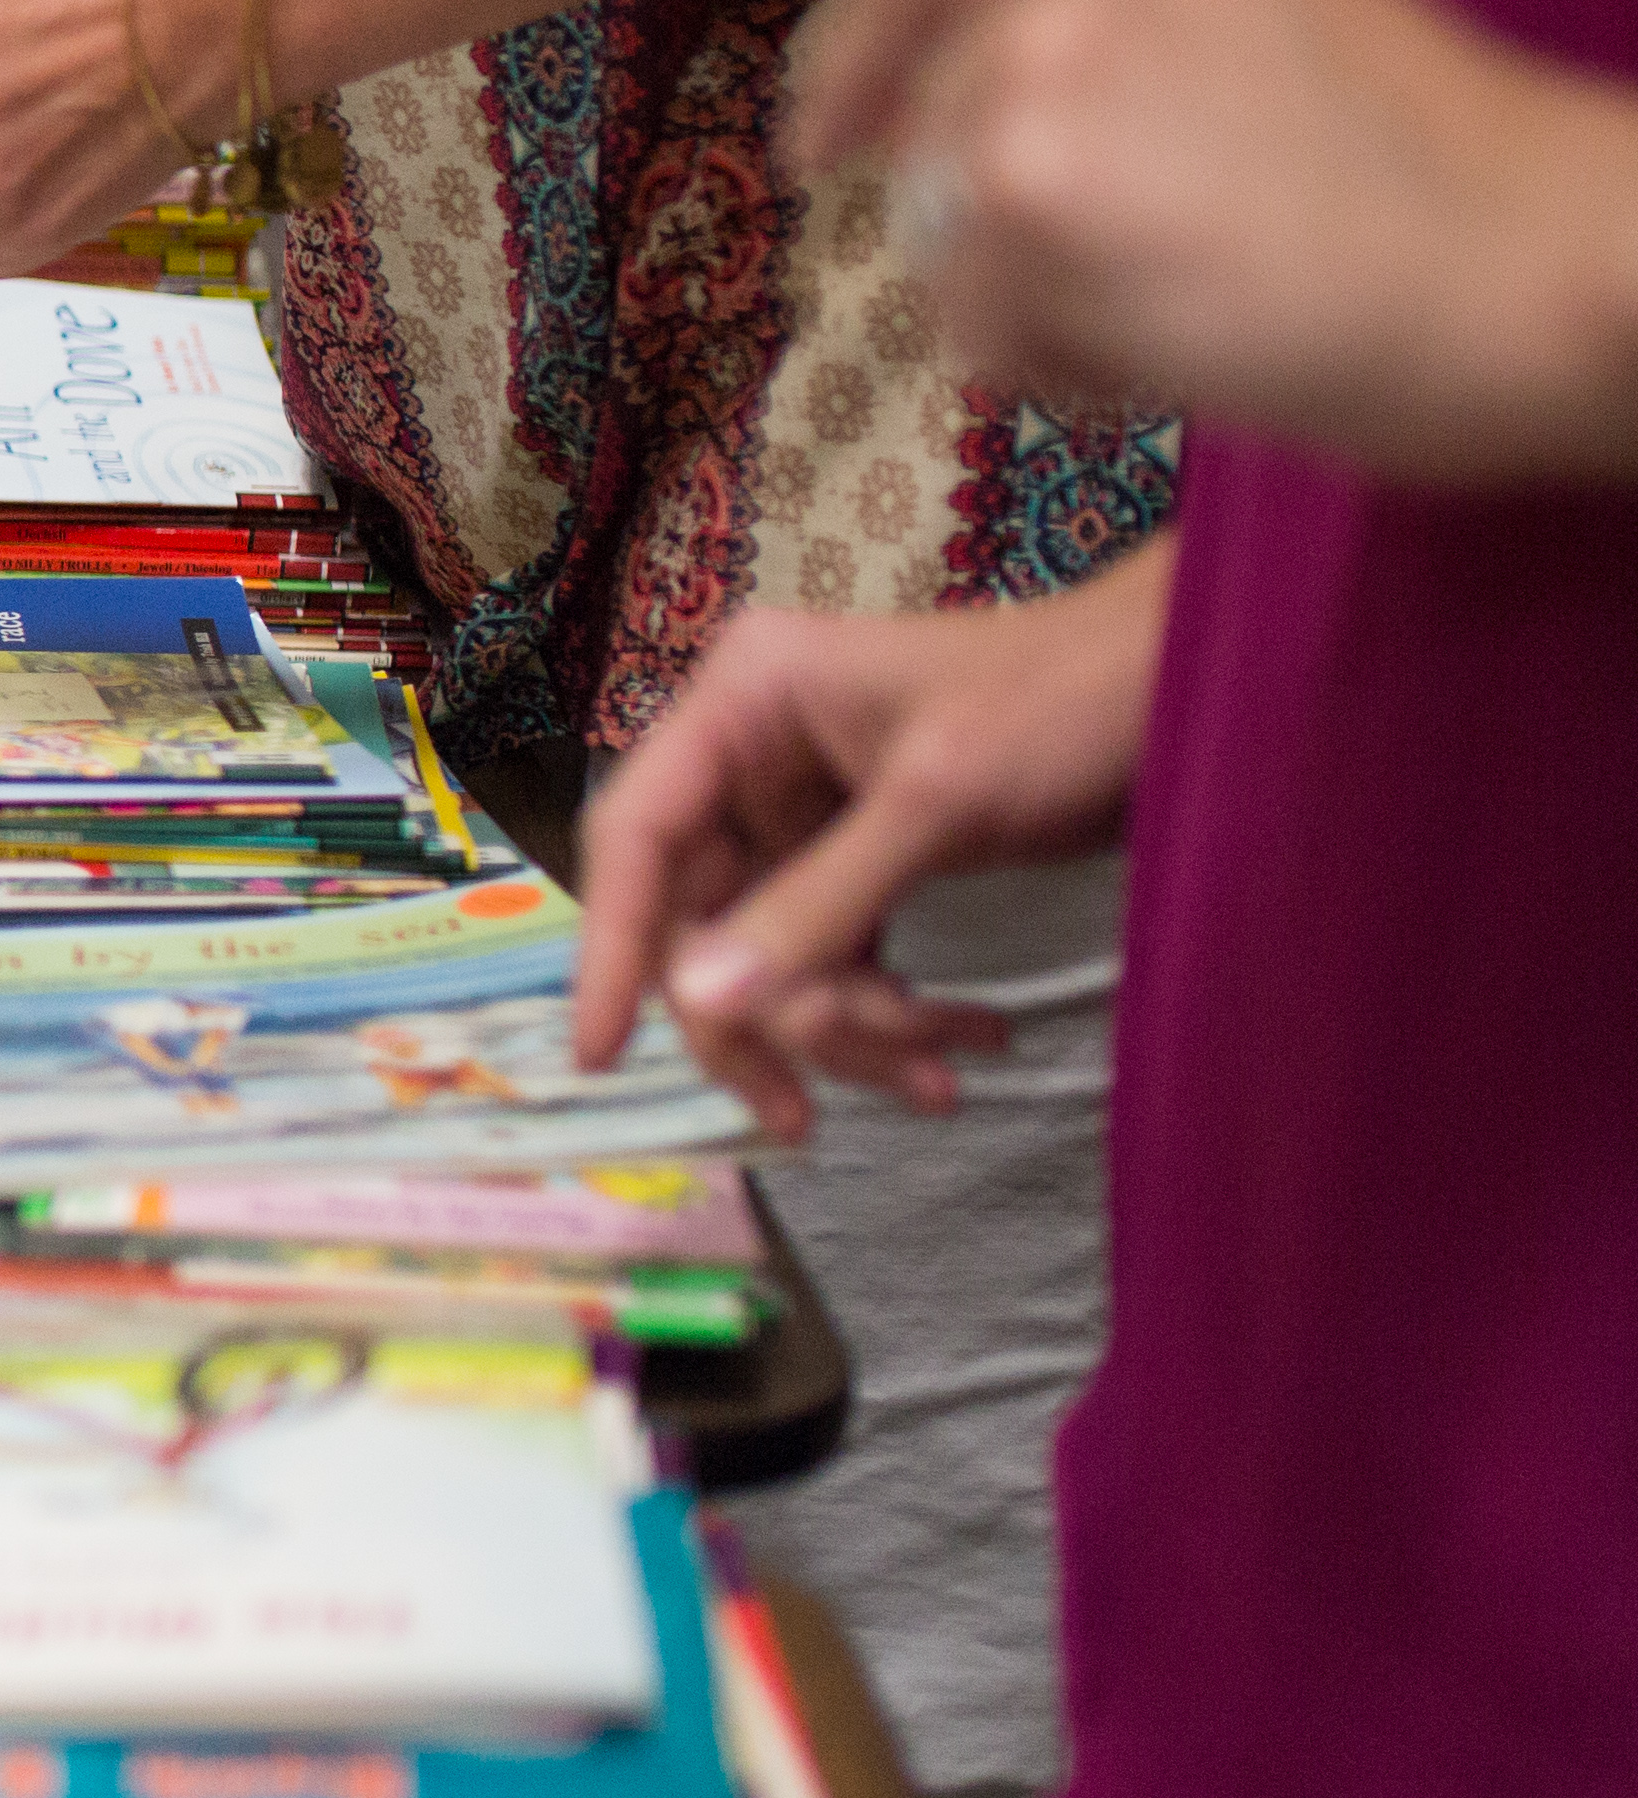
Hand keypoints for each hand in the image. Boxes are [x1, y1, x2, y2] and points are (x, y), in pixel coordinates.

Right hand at [568, 552, 1169, 1142]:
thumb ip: (817, 905)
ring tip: (941, 1075)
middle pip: (703, 916)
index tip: (601, 1057)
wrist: (1197, 682)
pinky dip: (887, 1011)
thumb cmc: (1065, 705)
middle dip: (772, 1014)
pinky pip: (835, 953)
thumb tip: (700, 1006)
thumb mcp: (937, 804)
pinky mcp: (862, 851)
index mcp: (743, 703)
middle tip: (812, 1115)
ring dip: (845, 1029)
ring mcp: (806, 807)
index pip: (638, 835)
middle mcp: (754, 753)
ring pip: (771, 953)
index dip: (611, 948)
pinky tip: (958, 1043)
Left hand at [793, 0, 1637, 485]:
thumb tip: (945, 124)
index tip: (827, 148)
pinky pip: (979, 338)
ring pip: (950, 247)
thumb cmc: (1444, 188)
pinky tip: (1198, 352)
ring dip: (1052, 315)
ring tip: (1211, 308)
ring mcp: (1043, 62)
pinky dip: (1069, 378)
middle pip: (933, 132)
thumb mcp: (1267, 28)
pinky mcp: (1029, 188)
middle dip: (993, 243)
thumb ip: (1115, 33)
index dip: (852, 60)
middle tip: (1131, 300)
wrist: (1554, 267)